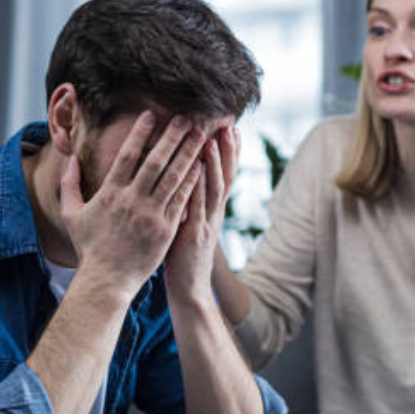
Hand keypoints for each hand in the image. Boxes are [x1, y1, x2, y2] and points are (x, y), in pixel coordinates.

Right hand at [60, 111, 204, 297]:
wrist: (107, 280)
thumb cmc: (89, 248)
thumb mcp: (71, 214)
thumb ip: (69, 184)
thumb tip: (70, 159)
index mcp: (110, 194)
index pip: (127, 156)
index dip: (140, 133)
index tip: (151, 115)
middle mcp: (132, 201)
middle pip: (155, 161)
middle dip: (171, 136)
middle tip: (185, 117)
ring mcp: (152, 215)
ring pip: (173, 177)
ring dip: (188, 153)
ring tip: (199, 135)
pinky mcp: (166, 229)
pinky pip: (182, 199)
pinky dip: (192, 181)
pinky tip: (202, 165)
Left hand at [165, 125, 239, 302]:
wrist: (189, 289)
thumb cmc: (183, 257)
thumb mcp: (189, 225)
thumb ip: (189, 203)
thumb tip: (184, 180)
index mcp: (211, 210)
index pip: (224, 175)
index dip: (229, 152)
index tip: (231, 128)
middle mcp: (213, 214)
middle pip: (225, 176)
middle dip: (227, 151)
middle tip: (229, 125)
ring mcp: (206, 224)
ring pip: (213, 189)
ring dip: (214, 164)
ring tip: (212, 140)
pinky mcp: (194, 235)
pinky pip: (196, 206)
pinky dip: (197, 187)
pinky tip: (195, 170)